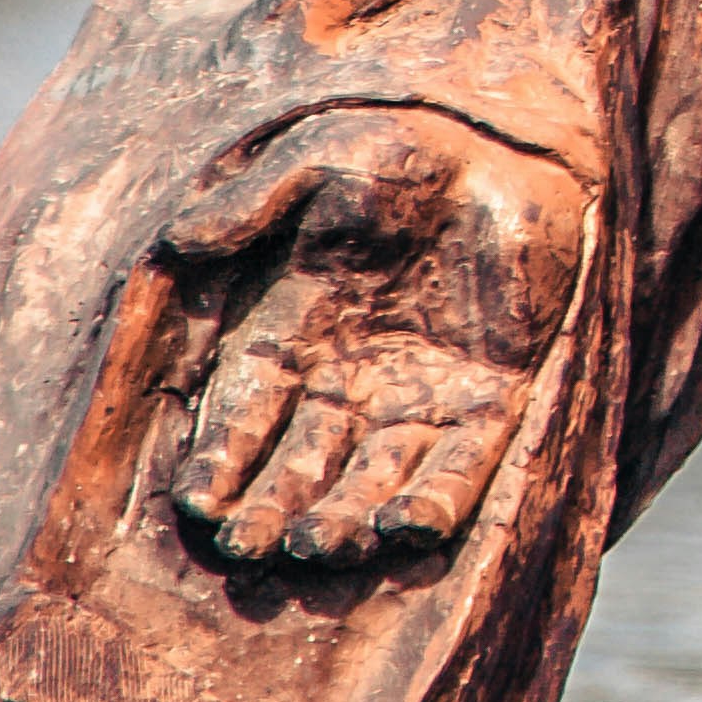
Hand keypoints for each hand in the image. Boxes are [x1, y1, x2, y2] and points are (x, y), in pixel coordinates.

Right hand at [156, 107, 587, 570]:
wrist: (520, 151)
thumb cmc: (411, 151)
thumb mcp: (326, 163)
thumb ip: (257, 201)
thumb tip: (181, 236)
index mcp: (297, 332)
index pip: (247, 410)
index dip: (223, 456)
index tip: (200, 502)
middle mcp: (351, 381)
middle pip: (301, 462)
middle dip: (274, 506)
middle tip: (251, 550)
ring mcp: (421, 397)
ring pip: (373, 477)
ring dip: (346, 516)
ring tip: (320, 546)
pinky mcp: (493, 401)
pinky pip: (462, 464)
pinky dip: (437, 499)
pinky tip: (409, 527)